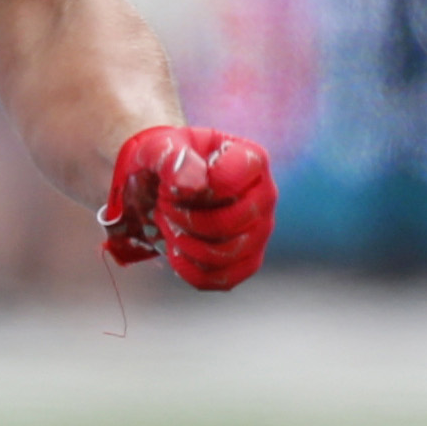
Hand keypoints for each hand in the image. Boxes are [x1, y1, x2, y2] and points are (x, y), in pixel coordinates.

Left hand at [98, 125, 275, 290]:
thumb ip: (173, 158)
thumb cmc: (169, 160)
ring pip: (225, 255)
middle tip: (164, 204)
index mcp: (252, 160)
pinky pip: (223, 280)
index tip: (172, 182)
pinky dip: (190, 269)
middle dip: (183, 218)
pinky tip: (176, 249)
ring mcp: (260, 231)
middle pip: (227, 225)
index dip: (193, 188)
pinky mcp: (248, 260)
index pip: (229, 181)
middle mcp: (266, 195)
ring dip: (184, 244)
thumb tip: (194, 184)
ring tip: (169, 224)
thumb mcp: (160, 146)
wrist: (164, 182)